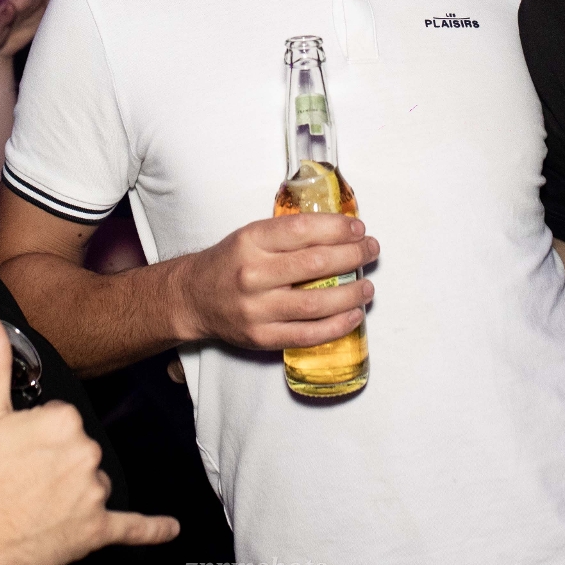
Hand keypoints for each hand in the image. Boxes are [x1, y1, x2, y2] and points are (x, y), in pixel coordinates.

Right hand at [0, 315, 177, 564]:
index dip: (38, 432)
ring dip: (72, 490)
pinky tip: (171, 529)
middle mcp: (86, 452)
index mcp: (64, 419)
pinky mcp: (96, 529)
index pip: (63, 417)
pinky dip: (152, 529)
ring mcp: (93, 492)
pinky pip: (132, 526)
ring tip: (34, 501)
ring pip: (92, 481)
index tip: (18, 447)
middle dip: (55, 460)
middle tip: (21, 475)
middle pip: (79, 447)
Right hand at [172, 215, 377, 350]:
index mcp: (251, 241)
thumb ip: (289, 233)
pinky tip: (353, 315)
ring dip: (351, 294)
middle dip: (352, 255)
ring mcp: (257, 309)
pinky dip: (337, 326)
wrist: (193, 297)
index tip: (359, 228)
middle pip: (315, 264)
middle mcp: (253, 274)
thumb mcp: (251, 235)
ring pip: (316, 303)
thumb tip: (340, 230)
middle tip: (371, 250)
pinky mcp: (262, 337)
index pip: (303, 230)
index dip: (338, 228)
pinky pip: (308, 334)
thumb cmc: (230, 262)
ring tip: (368, 286)